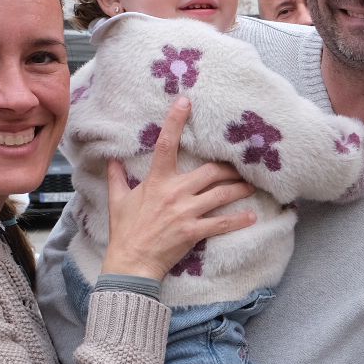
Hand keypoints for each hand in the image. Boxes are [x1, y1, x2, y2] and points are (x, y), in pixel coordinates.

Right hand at [101, 98, 257, 281]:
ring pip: (221, 194)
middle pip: (210, 171)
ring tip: (252, 185)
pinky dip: (238, 220)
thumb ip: (117, 178)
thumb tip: (112, 160)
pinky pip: (221, 223)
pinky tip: (252, 216)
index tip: (186, 102)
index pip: (165, 145)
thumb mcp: (117, 201)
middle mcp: (174, 193)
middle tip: (242, 164)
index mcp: (156, 181)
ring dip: (239, 188)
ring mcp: (186, 212)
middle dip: (228, 167)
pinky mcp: (194, 231)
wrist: (131, 261)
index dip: (175, 122)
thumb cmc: (125, 231)